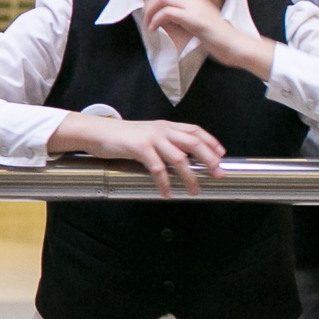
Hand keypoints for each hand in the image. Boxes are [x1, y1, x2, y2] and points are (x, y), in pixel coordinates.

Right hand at [53, 112, 225, 197]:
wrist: (96, 132)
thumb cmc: (120, 136)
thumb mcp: (146, 134)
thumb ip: (163, 141)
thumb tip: (180, 157)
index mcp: (165, 125)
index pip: (195, 131)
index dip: (211, 142)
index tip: (222, 155)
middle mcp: (162, 129)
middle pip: (194, 142)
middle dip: (209, 159)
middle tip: (218, 174)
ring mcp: (151, 138)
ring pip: (179, 158)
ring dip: (190, 177)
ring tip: (194, 191)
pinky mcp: (139, 148)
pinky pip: (158, 168)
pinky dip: (164, 183)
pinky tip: (166, 193)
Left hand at [142, 0, 274, 78]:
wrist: (235, 46)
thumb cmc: (217, 38)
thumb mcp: (195, 22)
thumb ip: (182, 16)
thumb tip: (163, 17)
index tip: (149, 13)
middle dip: (149, 4)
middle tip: (147, 19)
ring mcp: (194, 7)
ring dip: (150, 11)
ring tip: (149, 25)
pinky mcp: (194, 18)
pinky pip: (167, 12)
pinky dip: (156, 19)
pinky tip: (155, 29)